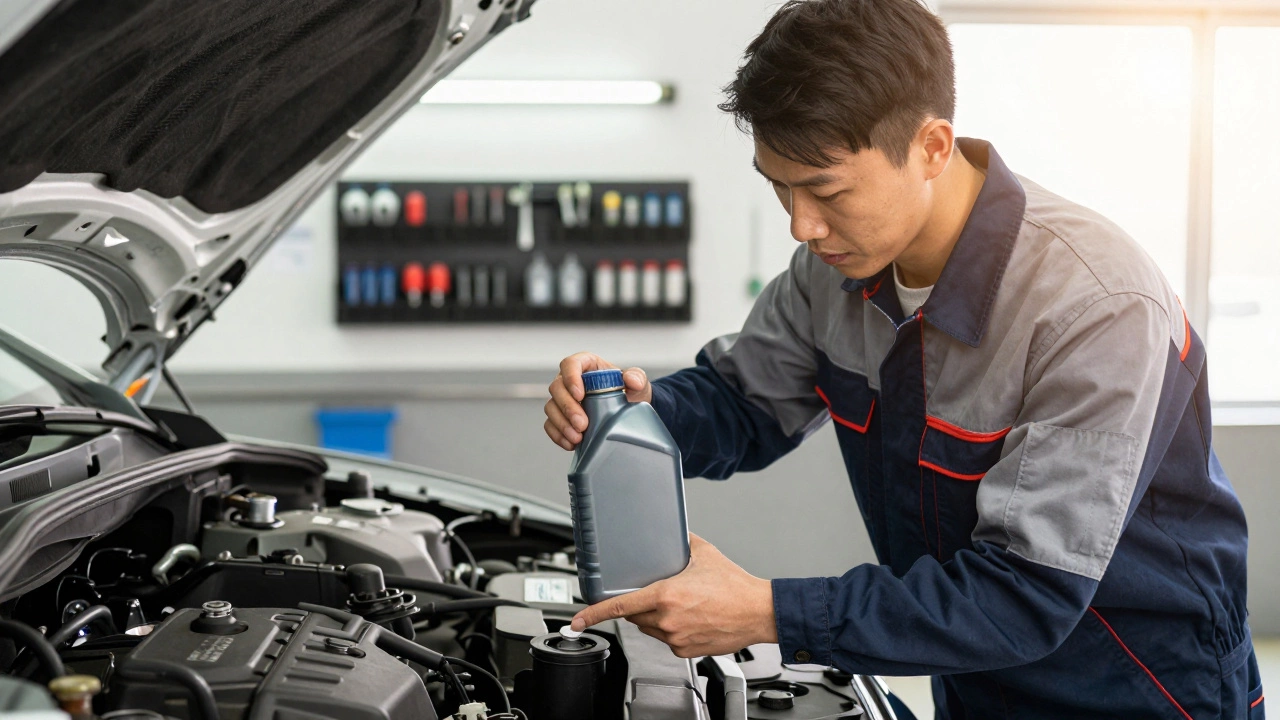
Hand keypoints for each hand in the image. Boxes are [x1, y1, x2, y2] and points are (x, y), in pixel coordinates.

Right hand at [544, 352, 651, 450]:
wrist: (626, 412)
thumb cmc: (628, 392)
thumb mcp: (637, 383)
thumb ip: (637, 378)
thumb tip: (632, 380)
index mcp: (586, 365)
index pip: (570, 364)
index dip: (571, 378)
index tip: (580, 394)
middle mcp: (569, 380)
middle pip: (557, 388)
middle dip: (567, 407)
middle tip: (582, 424)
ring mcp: (563, 399)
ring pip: (551, 407)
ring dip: (562, 424)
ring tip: (578, 437)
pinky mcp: (560, 417)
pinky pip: (551, 425)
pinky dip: (559, 435)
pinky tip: (571, 443)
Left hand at [569, 534, 777, 657]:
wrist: (758, 611)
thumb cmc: (735, 585)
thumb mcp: (703, 553)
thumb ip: (679, 542)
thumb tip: (669, 533)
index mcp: (666, 595)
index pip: (619, 606)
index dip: (593, 614)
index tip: (578, 620)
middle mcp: (667, 619)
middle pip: (634, 615)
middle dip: (641, 604)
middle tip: (662, 593)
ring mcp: (676, 638)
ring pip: (650, 628)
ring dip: (656, 617)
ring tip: (684, 604)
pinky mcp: (685, 650)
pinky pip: (667, 640)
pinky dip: (672, 629)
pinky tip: (691, 617)